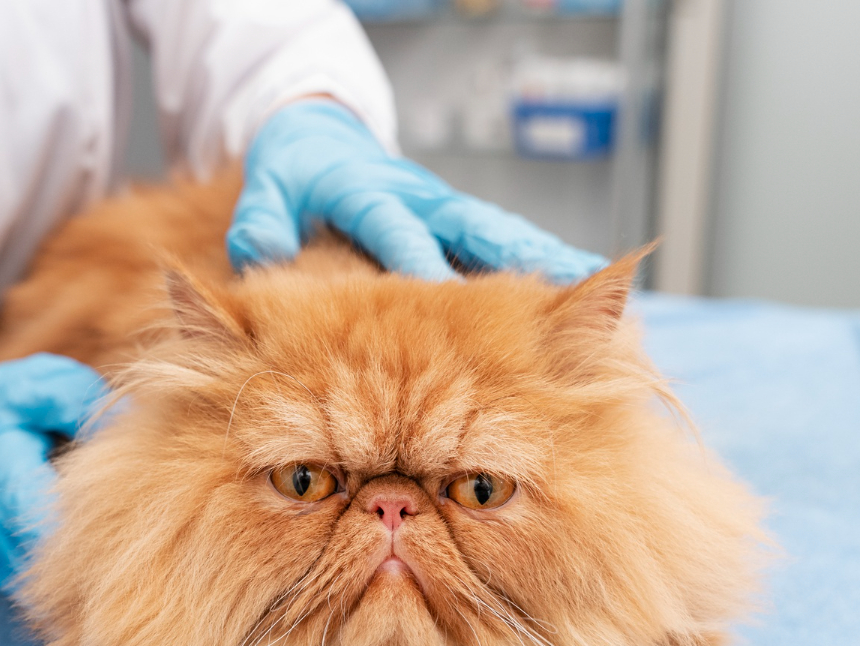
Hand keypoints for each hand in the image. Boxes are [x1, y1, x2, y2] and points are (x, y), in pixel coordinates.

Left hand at [227, 99, 606, 282]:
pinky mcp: (458, 222)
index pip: (395, 228)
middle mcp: (417, 197)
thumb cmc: (294, 173)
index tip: (444, 295)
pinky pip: (505, 244)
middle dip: (516, 255)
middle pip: (472, 226)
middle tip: (565, 284)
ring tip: (598, 288)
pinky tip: (583, 290)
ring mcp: (444, 208)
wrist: (321, 136)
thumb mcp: (265, 187)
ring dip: (548, 258)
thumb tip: (262, 250)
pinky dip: (545, 263)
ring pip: (501, 234)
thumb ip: (261, 220)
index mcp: (366, 190)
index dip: (418, 259)